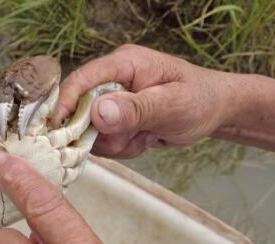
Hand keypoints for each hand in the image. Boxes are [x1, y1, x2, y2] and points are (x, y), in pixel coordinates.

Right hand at [50, 44, 239, 157]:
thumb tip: (98, 113)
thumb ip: (135, 109)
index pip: (82, 80)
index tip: (59, 129)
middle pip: (81, 110)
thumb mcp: (172, 105)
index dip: (66, 104)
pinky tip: (144, 140)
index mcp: (124, 64)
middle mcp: (112, 80)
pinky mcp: (115, 120)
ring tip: (145, 138)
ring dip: (116, 143)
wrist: (215, 112)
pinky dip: (122, 148)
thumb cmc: (200, 99)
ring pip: (92, 131)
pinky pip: (104, 141)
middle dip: (102, 133)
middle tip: (131, 139)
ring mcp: (112, 101)